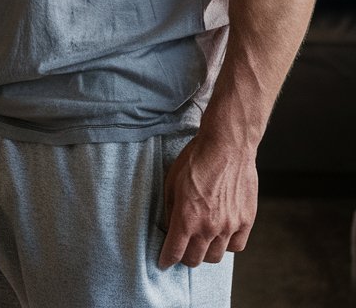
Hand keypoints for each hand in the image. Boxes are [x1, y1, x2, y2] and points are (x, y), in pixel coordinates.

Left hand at [158, 133, 257, 268]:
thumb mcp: (171, 181)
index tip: (163, 262)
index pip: (174, 251)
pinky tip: (221, 235)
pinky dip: (227, 245)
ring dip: (205, 253)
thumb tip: (169, 226)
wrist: (226, 146)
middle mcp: (208, 227)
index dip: (166, 259)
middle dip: (185, 257)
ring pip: (216, 256)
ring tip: (200, 242)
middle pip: (195, 259)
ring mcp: (229, 226)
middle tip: (182, 249)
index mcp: (187, 218)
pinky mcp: (246, 221)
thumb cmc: (195, 160)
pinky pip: (236, 246)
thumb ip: (170, 209)